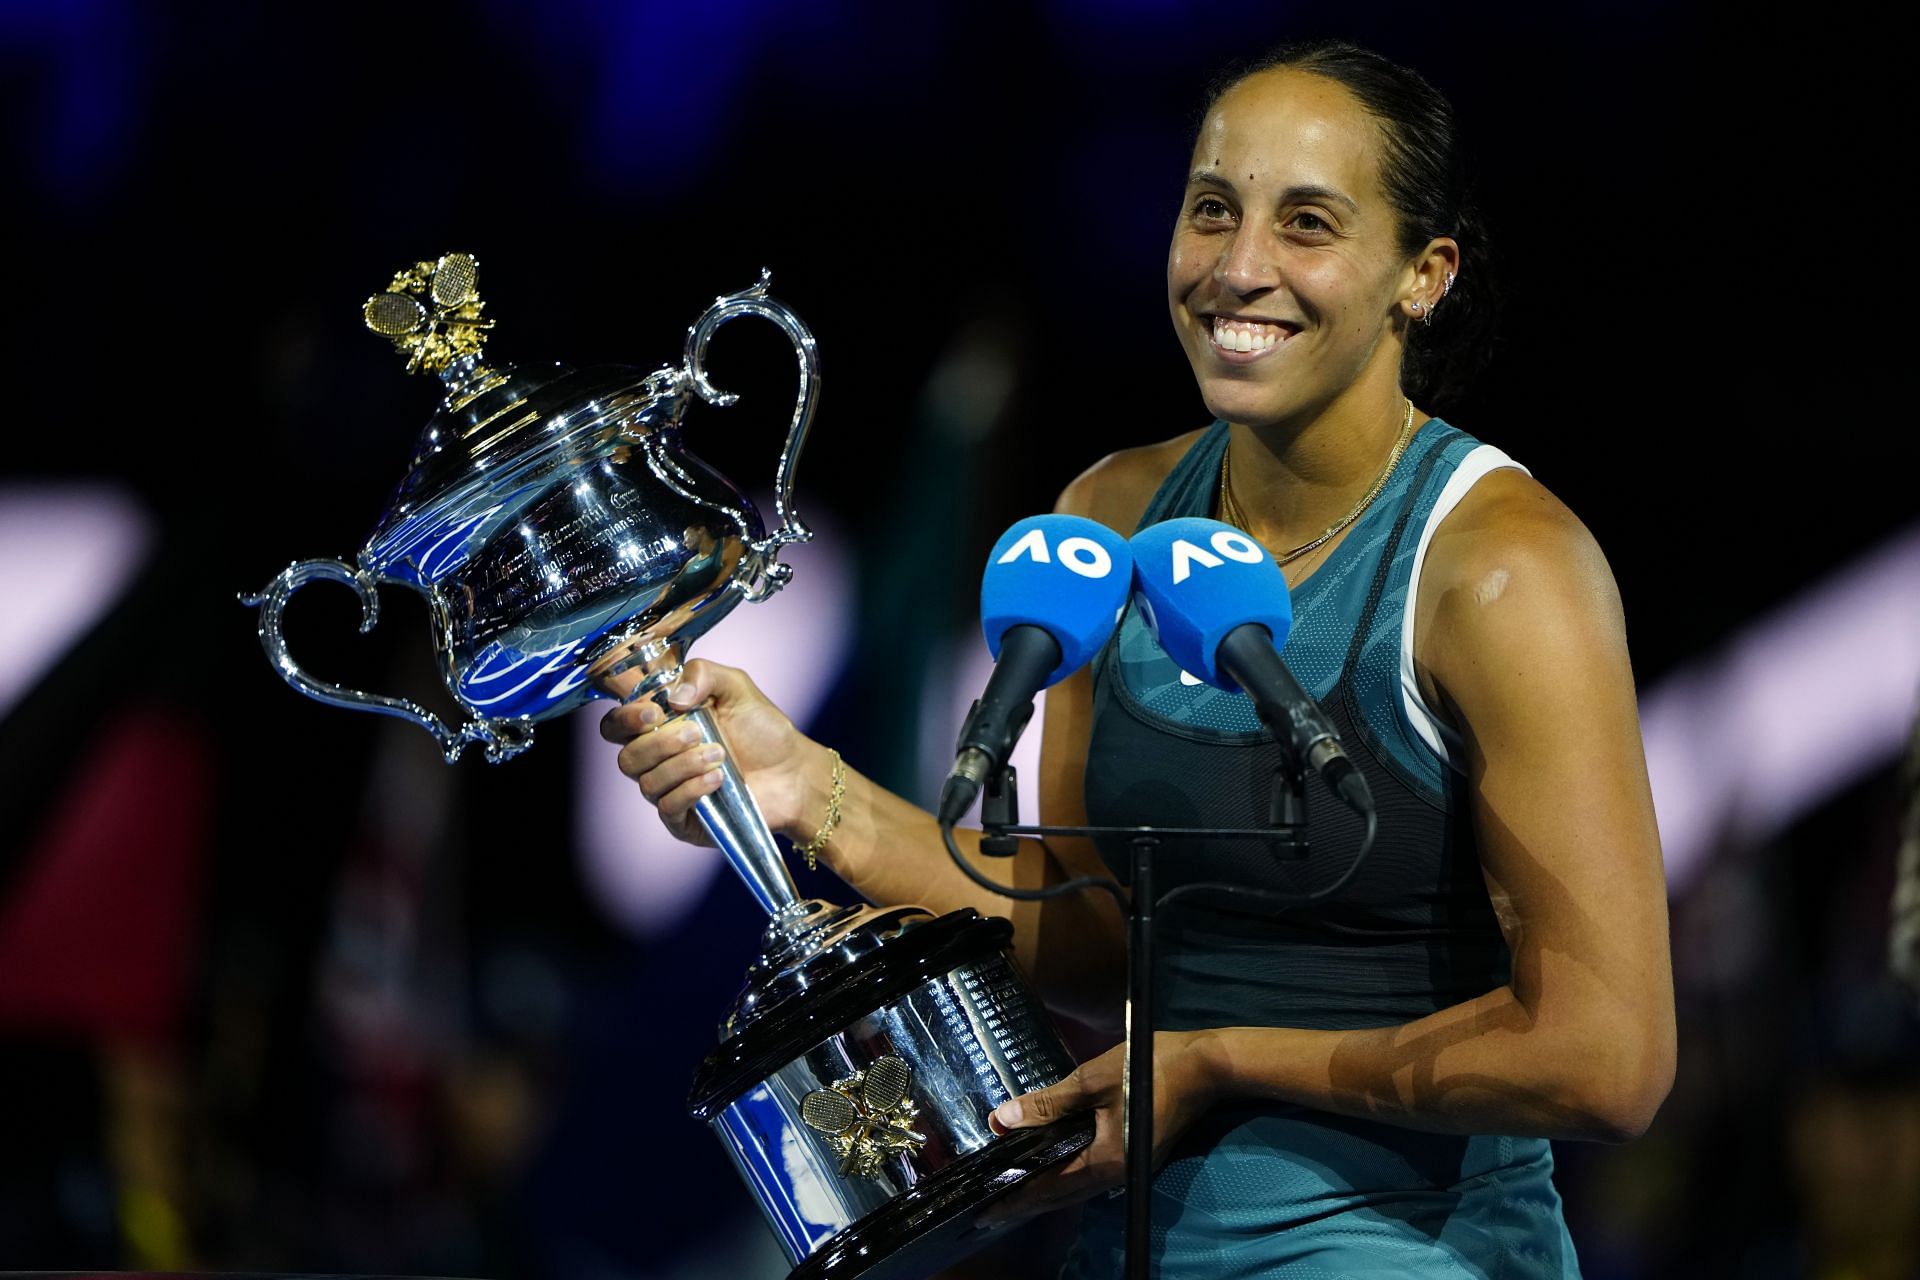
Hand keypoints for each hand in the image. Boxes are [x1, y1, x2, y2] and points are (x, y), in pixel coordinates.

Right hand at [598, 659, 823, 846]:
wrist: (794, 771)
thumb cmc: (763, 730)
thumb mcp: (737, 687)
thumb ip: (703, 675)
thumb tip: (672, 696)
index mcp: (661, 725)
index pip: (617, 725)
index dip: (624, 718)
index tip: (653, 711)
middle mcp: (658, 759)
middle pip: (626, 756)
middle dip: (658, 742)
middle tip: (697, 732)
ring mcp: (669, 791)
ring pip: (646, 782)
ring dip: (682, 765)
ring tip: (720, 755)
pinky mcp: (683, 819)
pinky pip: (667, 807)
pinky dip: (691, 789)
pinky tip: (718, 780)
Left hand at [979, 1031, 1219, 1226]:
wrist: (1205, 1066)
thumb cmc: (1148, 1067)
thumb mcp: (1091, 1080)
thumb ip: (1047, 1103)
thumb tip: (1003, 1119)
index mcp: (1105, 1160)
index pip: (1049, 1187)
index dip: (1015, 1198)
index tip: (984, 1212)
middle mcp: (1116, 1174)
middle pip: (1062, 1196)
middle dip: (1025, 1203)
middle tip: (988, 1211)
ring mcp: (1128, 1168)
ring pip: (1077, 1188)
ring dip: (1044, 1193)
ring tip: (1012, 1194)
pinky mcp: (1134, 1156)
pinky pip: (1091, 1176)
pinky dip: (1064, 1179)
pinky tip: (1050, 1168)